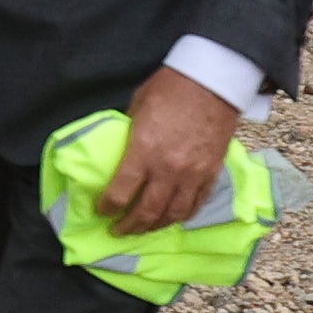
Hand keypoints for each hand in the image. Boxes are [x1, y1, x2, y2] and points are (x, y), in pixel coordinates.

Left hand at [95, 64, 237, 235]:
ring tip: (143, 229)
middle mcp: (168, 169)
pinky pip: (196, 205)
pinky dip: (182, 216)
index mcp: (143, 151)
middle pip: (146, 212)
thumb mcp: (136, 107)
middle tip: (118, 230)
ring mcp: (192, 174)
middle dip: (129, 227)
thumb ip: (128, 135)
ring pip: (173, 215)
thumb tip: (120, 153)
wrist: (212, 81)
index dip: (106, 207)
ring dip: (155, 227)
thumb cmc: (169, 88)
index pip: (120, 193)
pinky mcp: (211, 173)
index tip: (100, 211)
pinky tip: (171, 218)